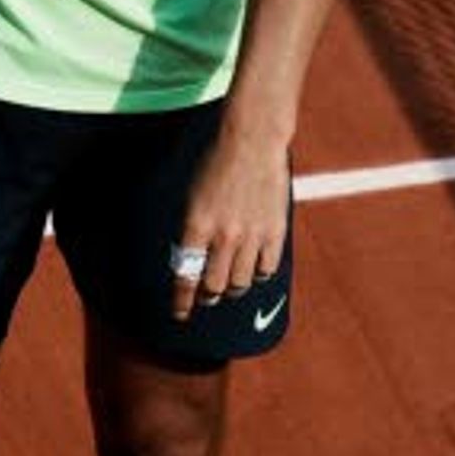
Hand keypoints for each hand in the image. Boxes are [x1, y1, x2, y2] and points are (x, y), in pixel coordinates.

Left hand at [168, 130, 291, 320]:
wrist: (252, 142)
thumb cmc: (215, 164)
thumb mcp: (191, 197)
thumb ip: (192, 230)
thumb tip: (192, 259)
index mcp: (196, 226)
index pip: (186, 277)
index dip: (181, 301)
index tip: (180, 313)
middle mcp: (223, 236)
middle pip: (214, 286)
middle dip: (207, 298)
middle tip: (205, 300)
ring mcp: (251, 235)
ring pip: (240, 282)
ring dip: (231, 289)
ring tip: (228, 288)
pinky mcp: (274, 231)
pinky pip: (265, 269)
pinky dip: (257, 275)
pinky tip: (253, 272)